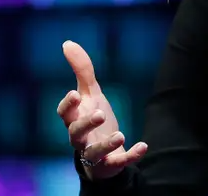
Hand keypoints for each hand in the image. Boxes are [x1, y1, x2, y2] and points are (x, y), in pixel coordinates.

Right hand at [57, 40, 147, 179]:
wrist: (104, 152)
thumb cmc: (93, 118)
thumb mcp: (90, 93)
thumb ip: (81, 70)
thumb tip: (67, 43)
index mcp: (74, 118)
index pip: (64, 113)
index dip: (67, 105)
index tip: (75, 94)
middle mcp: (80, 137)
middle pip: (76, 133)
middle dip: (86, 123)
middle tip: (101, 113)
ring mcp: (94, 153)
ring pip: (94, 152)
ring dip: (106, 144)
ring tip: (120, 135)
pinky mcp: (110, 165)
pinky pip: (118, 163)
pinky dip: (130, 156)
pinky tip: (143, 146)